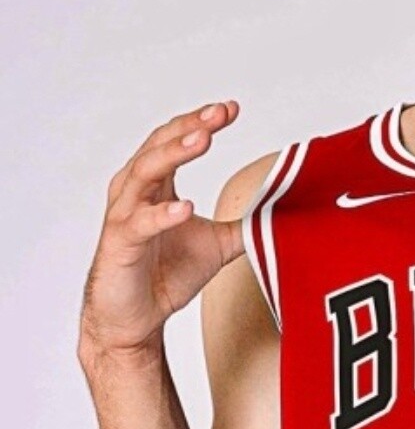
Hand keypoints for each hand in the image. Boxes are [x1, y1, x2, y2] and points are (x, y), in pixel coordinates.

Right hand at [79, 100, 243, 359]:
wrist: (134, 320)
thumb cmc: (165, 275)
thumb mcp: (216, 246)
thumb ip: (242, 226)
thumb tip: (281, 216)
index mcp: (156, 184)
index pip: (176, 140)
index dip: (202, 122)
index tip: (231, 109)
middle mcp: (135, 192)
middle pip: (160, 145)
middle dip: (191, 127)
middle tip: (219, 114)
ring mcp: (124, 216)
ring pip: (144, 173)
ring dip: (174, 154)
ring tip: (203, 140)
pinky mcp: (119, 245)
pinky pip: (139, 224)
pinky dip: (162, 214)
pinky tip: (184, 207)